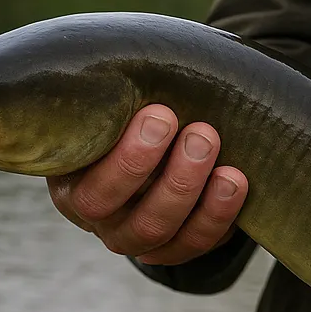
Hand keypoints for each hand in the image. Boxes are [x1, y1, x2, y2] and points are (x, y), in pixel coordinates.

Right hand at [47, 104, 247, 264]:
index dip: (130, 160)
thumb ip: (111, 92)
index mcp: (74, 188)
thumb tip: (126, 63)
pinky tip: (236, 181)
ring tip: (224, 158)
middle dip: (176, 178)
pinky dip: (220, 214)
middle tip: (202, 134)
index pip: (96, 193)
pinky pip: (199, 242)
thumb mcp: (108, 101)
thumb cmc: (124, 111)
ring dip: (200, 194)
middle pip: (140, 222)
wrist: (153, 136)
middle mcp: (105, 223)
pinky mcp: (177, 248)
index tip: (161, 113)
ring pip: (170, 234)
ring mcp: (142, 241)